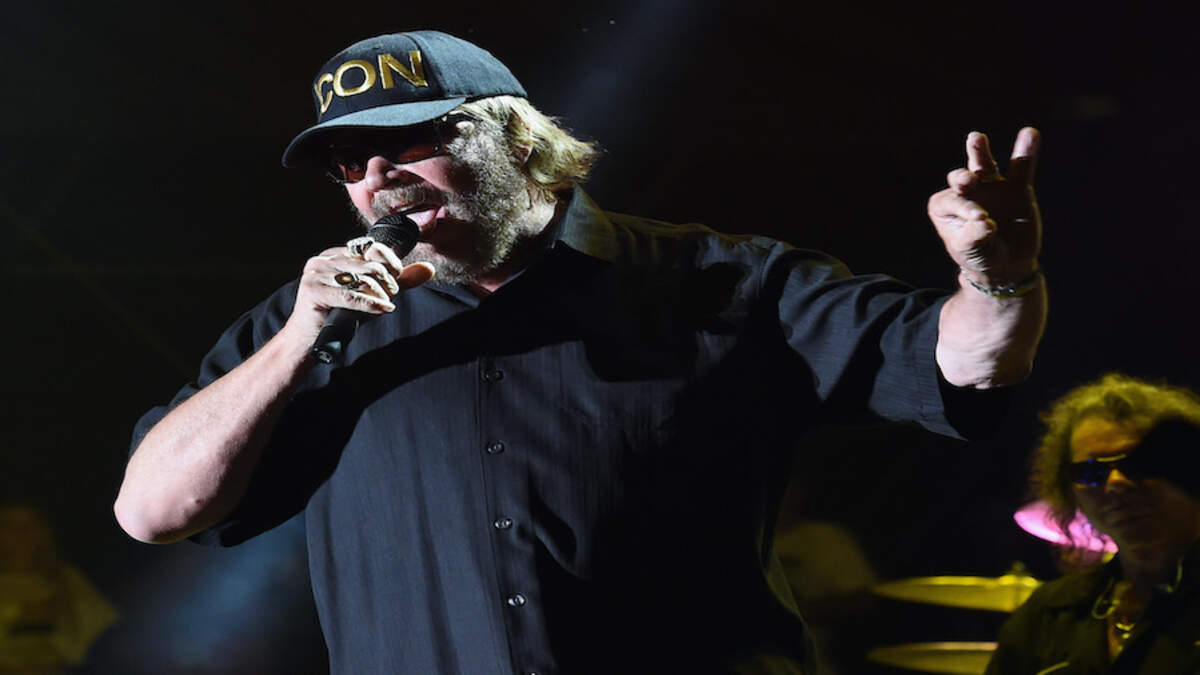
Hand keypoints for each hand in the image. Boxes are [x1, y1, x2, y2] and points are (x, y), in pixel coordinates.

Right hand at [283, 239, 434, 346]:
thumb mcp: (372, 294)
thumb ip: (398, 280)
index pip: (372, 247)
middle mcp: (324, 260)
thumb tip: (428, 269)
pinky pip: (351, 296)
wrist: (309, 341)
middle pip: (370, 265)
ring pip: (363, 279)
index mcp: (336, 254)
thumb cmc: (339, 316)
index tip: (397, 278)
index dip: (391, 263)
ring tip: (383, 305)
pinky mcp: (314, 290)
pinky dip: (371, 305)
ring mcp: (317, 274)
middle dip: (387, 283)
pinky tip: (383, 310)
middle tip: (389, 298)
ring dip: (380, 295)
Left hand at [927, 127, 1041, 286]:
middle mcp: (967, 192)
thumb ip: (975, 236)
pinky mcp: (1017, 187)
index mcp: (946, 207)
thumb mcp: (972, 251)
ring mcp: (991, 186)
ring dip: (980, 152)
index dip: (964, 209)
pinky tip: (1030, 133)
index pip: (952, 202)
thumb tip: (985, 221)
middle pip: (961, 179)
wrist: (1007, 264)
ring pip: (984, 165)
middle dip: (962, 178)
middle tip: (968, 180)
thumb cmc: (981, 257)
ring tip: (975, 138)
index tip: (981, 219)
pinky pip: (1021, 167)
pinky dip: (1026, 151)